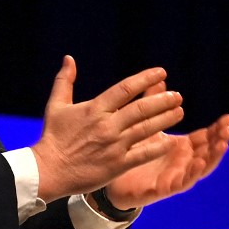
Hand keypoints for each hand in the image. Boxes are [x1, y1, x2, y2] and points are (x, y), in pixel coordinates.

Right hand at [31, 56, 185, 202]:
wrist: (48, 170)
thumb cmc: (52, 137)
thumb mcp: (56, 105)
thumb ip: (65, 81)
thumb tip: (69, 58)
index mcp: (94, 109)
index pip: (125, 89)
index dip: (146, 79)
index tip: (161, 72)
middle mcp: (107, 125)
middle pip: (141, 109)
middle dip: (163, 100)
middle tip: (177, 95)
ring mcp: (114, 146)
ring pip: (146, 129)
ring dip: (166, 119)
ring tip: (179, 111)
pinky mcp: (117, 165)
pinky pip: (143, 154)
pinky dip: (158, 147)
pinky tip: (171, 141)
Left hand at [104, 114, 228, 209]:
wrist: (113, 177)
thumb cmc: (134, 150)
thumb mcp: (145, 125)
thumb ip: (154, 104)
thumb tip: (159, 80)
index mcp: (182, 147)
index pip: (206, 137)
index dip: (218, 129)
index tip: (228, 117)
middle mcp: (182, 162)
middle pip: (208, 152)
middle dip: (220, 141)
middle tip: (228, 129)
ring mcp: (175, 176)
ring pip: (200, 169)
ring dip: (212, 157)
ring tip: (221, 145)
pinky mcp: (163, 188)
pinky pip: (181, 182)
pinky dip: (192, 174)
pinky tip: (198, 163)